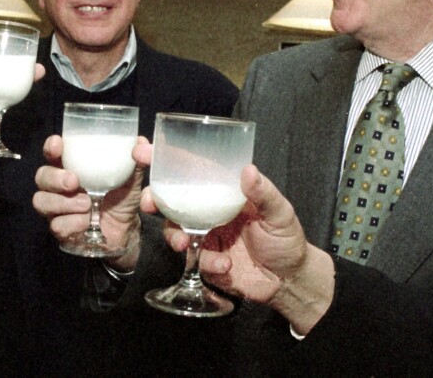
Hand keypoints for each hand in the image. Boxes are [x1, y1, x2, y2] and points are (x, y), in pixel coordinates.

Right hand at [33, 135, 146, 270]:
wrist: (127, 231)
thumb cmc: (123, 198)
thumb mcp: (132, 179)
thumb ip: (136, 161)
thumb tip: (141, 142)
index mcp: (73, 167)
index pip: (53, 153)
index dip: (50, 147)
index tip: (57, 145)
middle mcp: (59, 186)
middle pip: (41, 176)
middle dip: (55, 178)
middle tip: (75, 182)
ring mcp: (57, 208)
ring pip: (42, 201)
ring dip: (64, 203)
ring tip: (87, 204)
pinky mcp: (60, 230)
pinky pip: (56, 225)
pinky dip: (73, 223)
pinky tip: (86, 222)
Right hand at [141, 161, 334, 333]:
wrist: (289, 281)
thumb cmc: (287, 240)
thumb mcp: (280, 212)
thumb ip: (264, 193)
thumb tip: (248, 169)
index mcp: (224, 191)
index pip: (192, 170)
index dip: (166, 159)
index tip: (143, 150)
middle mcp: (209, 210)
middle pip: (171, 198)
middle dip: (152, 198)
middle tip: (148, 203)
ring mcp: (205, 236)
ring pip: (175, 230)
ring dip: (174, 235)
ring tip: (185, 244)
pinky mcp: (206, 261)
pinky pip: (194, 259)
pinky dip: (207, 261)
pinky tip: (225, 264)